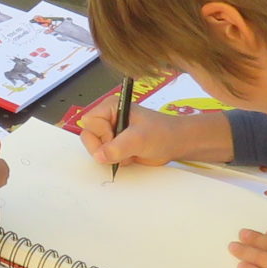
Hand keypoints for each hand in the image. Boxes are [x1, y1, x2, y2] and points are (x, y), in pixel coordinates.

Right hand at [75, 104, 232, 169]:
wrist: (177, 143)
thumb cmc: (162, 133)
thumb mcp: (139, 139)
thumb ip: (117, 147)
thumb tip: (99, 156)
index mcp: (110, 107)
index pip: (89, 122)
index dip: (100, 134)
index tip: (116, 138)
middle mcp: (107, 118)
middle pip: (89, 137)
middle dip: (104, 147)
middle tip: (123, 148)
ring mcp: (111, 133)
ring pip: (96, 149)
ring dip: (111, 156)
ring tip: (129, 152)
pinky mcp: (115, 145)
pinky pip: (104, 156)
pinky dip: (115, 160)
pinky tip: (130, 157)